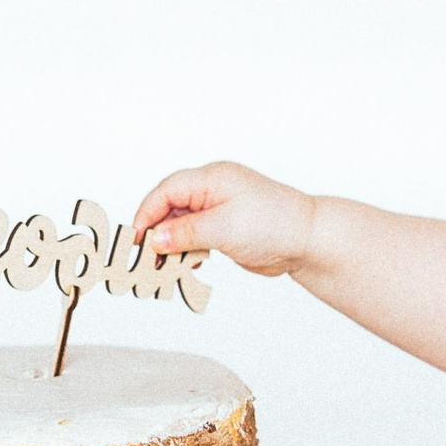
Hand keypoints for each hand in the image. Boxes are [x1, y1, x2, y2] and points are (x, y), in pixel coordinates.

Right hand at [133, 161, 318, 277]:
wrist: (307, 240)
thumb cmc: (275, 223)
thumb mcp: (223, 228)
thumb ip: (186, 232)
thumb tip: (156, 238)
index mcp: (212, 178)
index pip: (167, 190)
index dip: (148, 213)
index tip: (138, 238)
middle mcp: (214, 191)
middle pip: (171, 208)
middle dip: (157, 232)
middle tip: (147, 258)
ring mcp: (220, 209)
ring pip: (182, 225)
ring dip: (171, 245)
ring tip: (164, 267)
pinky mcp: (226, 228)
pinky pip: (196, 237)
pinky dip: (187, 250)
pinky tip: (186, 264)